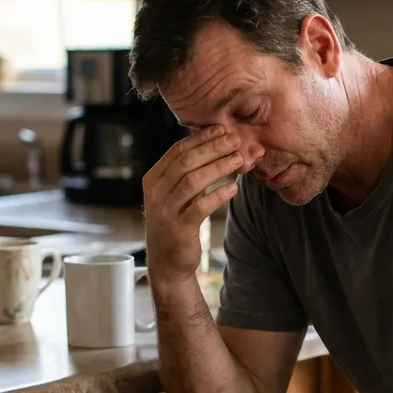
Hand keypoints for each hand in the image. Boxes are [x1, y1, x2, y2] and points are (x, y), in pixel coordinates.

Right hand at [143, 125, 244, 285]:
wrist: (167, 263)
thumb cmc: (176, 224)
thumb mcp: (174, 196)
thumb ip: (186, 173)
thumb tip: (212, 144)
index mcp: (153, 180)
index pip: (177, 151)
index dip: (200, 138)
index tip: (221, 129)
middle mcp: (155, 193)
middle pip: (186, 162)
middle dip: (212, 148)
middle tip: (235, 141)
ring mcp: (165, 211)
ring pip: (193, 180)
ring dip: (218, 167)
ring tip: (239, 160)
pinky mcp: (179, 228)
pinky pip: (201, 206)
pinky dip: (218, 195)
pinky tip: (234, 188)